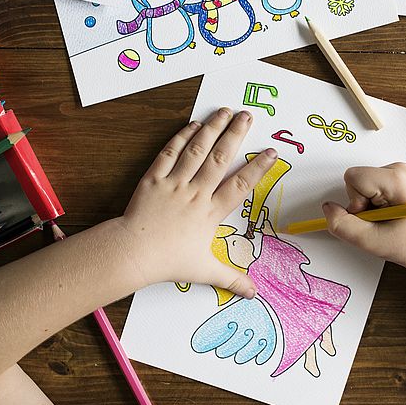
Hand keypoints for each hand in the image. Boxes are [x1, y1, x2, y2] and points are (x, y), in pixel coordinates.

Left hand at [119, 108, 277, 298]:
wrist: (133, 253)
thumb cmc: (168, 262)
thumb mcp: (204, 271)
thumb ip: (231, 278)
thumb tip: (253, 293)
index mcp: (210, 213)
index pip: (240, 185)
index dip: (258, 168)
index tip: (271, 152)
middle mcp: (195, 193)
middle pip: (220, 158)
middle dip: (236, 135)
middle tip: (248, 116)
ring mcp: (174, 183)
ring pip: (197, 150)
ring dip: (213, 129)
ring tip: (225, 111)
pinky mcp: (154, 178)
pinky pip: (170, 153)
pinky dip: (182, 137)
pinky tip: (193, 125)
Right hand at [322, 163, 405, 273]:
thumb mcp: (372, 242)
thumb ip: (342, 225)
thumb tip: (327, 209)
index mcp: (397, 178)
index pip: (353, 178)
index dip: (355, 203)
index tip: (373, 218)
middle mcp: (399, 169)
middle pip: (357, 180)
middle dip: (362, 204)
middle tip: (382, 222)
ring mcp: (400, 172)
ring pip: (362, 184)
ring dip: (368, 205)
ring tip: (388, 220)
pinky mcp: (399, 178)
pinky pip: (371, 187)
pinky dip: (375, 203)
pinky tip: (391, 215)